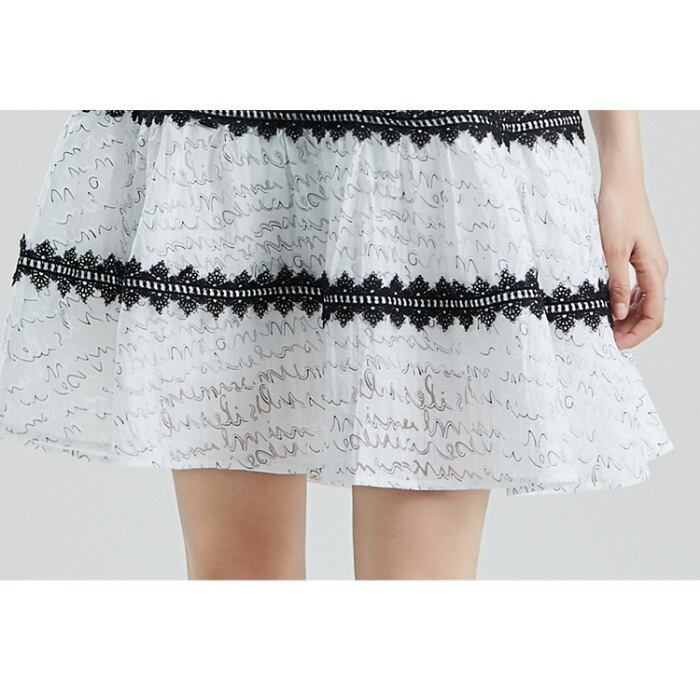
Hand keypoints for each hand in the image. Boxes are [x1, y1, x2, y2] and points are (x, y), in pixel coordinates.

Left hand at [597, 180, 668, 349]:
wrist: (620, 183)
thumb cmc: (617, 211)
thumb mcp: (612, 251)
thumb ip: (617, 284)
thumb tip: (620, 314)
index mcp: (655, 270)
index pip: (654, 315)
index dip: (636, 335)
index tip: (615, 345)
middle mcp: (656, 269)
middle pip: (650, 311)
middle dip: (630, 330)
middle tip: (605, 339)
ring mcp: (648, 263)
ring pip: (644, 301)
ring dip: (627, 317)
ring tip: (604, 326)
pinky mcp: (638, 256)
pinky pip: (637, 287)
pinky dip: (625, 301)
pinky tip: (607, 305)